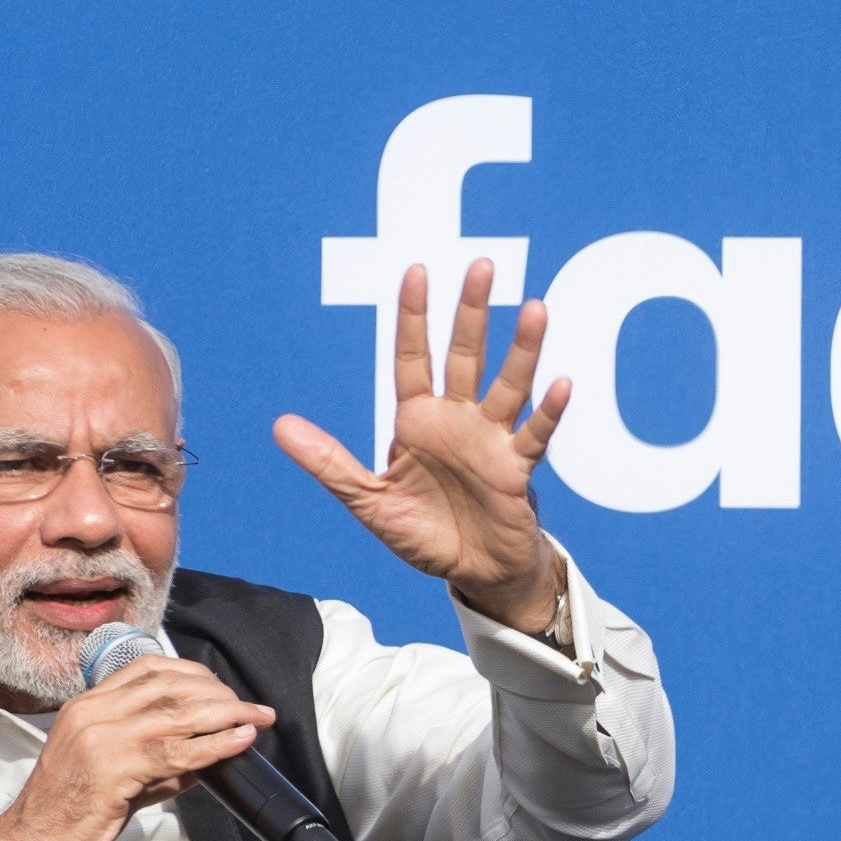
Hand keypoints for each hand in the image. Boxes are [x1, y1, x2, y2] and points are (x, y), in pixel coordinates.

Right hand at [0, 656, 276, 840]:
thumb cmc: (64, 820)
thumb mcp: (114, 779)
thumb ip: (156, 764)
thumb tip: (201, 759)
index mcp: (86, 708)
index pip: (146, 671)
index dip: (192, 674)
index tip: (222, 689)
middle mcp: (91, 715)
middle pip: (168, 685)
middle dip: (217, 693)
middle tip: (249, 708)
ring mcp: (99, 739)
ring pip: (177, 714)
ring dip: (226, 714)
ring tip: (256, 720)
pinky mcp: (111, 770)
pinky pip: (175, 751)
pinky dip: (214, 745)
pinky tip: (237, 743)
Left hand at [273, 259, 574, 637]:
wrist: (472, 574)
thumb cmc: (424, 534)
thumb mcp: (368, 501)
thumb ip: (329, 463)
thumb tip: (279, 426)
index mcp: (417, 422)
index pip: (413, 357)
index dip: (414, 317)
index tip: (418, 271)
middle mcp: (457, 421)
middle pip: (466, 355)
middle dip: (472, 312)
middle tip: (483, 266)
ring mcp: (490, 441)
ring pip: (508, 385)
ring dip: (522, 349)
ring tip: (536, 309)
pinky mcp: (516, 470)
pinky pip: (534, 435)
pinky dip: (548, 413)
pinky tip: (561, 384)